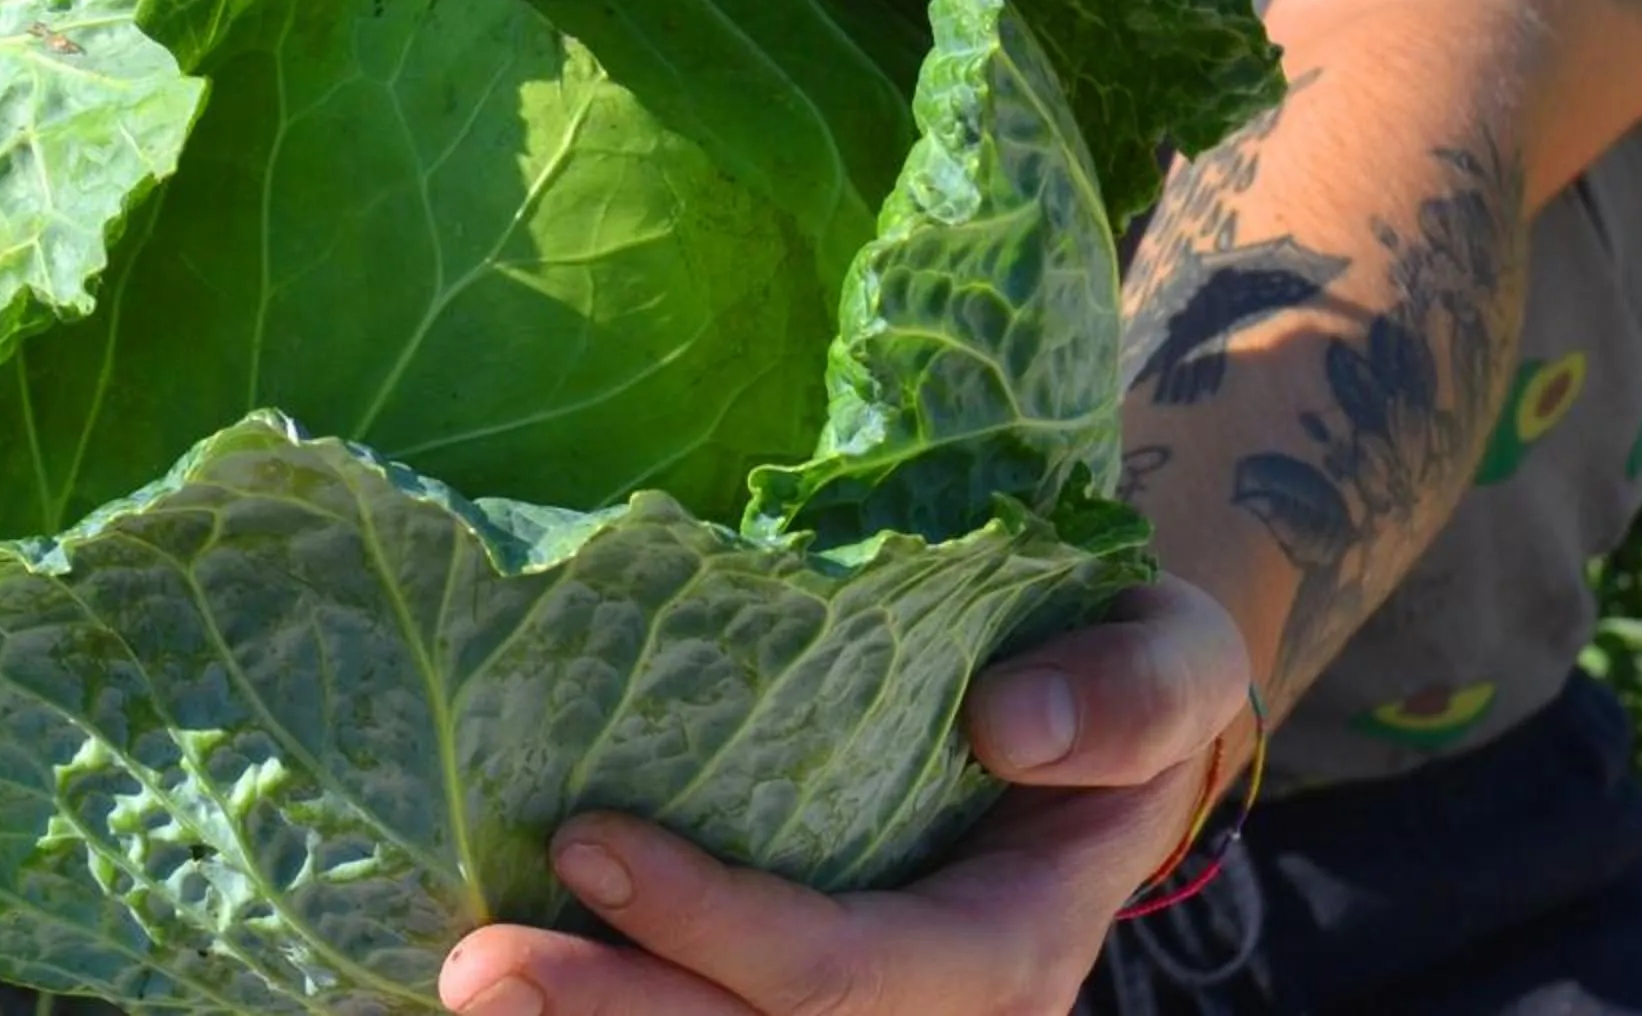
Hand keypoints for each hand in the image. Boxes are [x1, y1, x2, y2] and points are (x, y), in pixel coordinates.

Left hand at [435, 575, 1251, 1015]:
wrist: (1130, 724)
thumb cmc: (1136, 675)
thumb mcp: (1176, 659)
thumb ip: (1125, 697)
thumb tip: (1005, 726)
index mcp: (1012, 949)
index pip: (845, 972)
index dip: (715, 926)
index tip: (586, 840)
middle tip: (470, 962)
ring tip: (466, 979)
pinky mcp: (825, 999)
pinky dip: (622, 1004)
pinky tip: (522, 981)